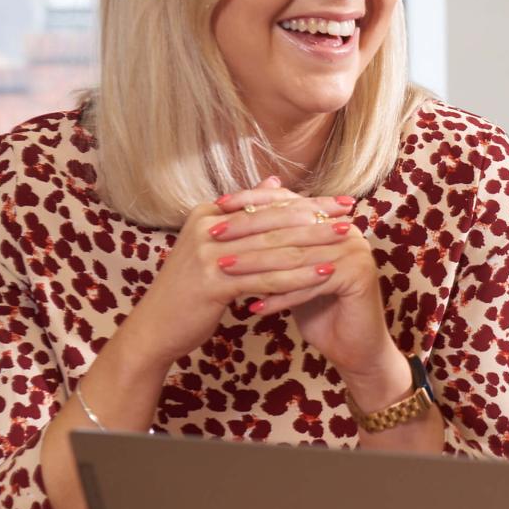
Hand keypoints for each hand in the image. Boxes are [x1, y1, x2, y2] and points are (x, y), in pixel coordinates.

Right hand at [124, 178, 357, 371]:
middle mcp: (206, 227)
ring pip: (273, 246)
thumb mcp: (215, 243)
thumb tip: (274, 180)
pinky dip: (298, 276)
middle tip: (352, 213)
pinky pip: (265, 278)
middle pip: (273, 219)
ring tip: (347, 239)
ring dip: (315, 242)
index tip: (341, 200)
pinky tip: (325, 273)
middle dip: (317, 215)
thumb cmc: (192, 287)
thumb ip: (244, 213)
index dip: (307, 199)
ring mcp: (207, 254)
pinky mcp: (212, 283)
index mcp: (209, 214)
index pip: (267, 201)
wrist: (156, 327)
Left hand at [203, 186, 403, 388]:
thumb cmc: (317, 308)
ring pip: (297, 255)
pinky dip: (281, 297)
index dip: (252, 203)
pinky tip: (253, 307)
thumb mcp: (290, 271)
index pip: (287, 202)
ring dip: (257, 264)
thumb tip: (230, 217)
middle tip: (214, 237)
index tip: (216, 209)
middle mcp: (346, 230)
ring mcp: (356, 252)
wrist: (353, 347)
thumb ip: (272, 243)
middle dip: (248, 232)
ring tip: (224, 270)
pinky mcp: (359, 276)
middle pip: (289, 226)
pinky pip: (311, 284)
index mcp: (331, 220)